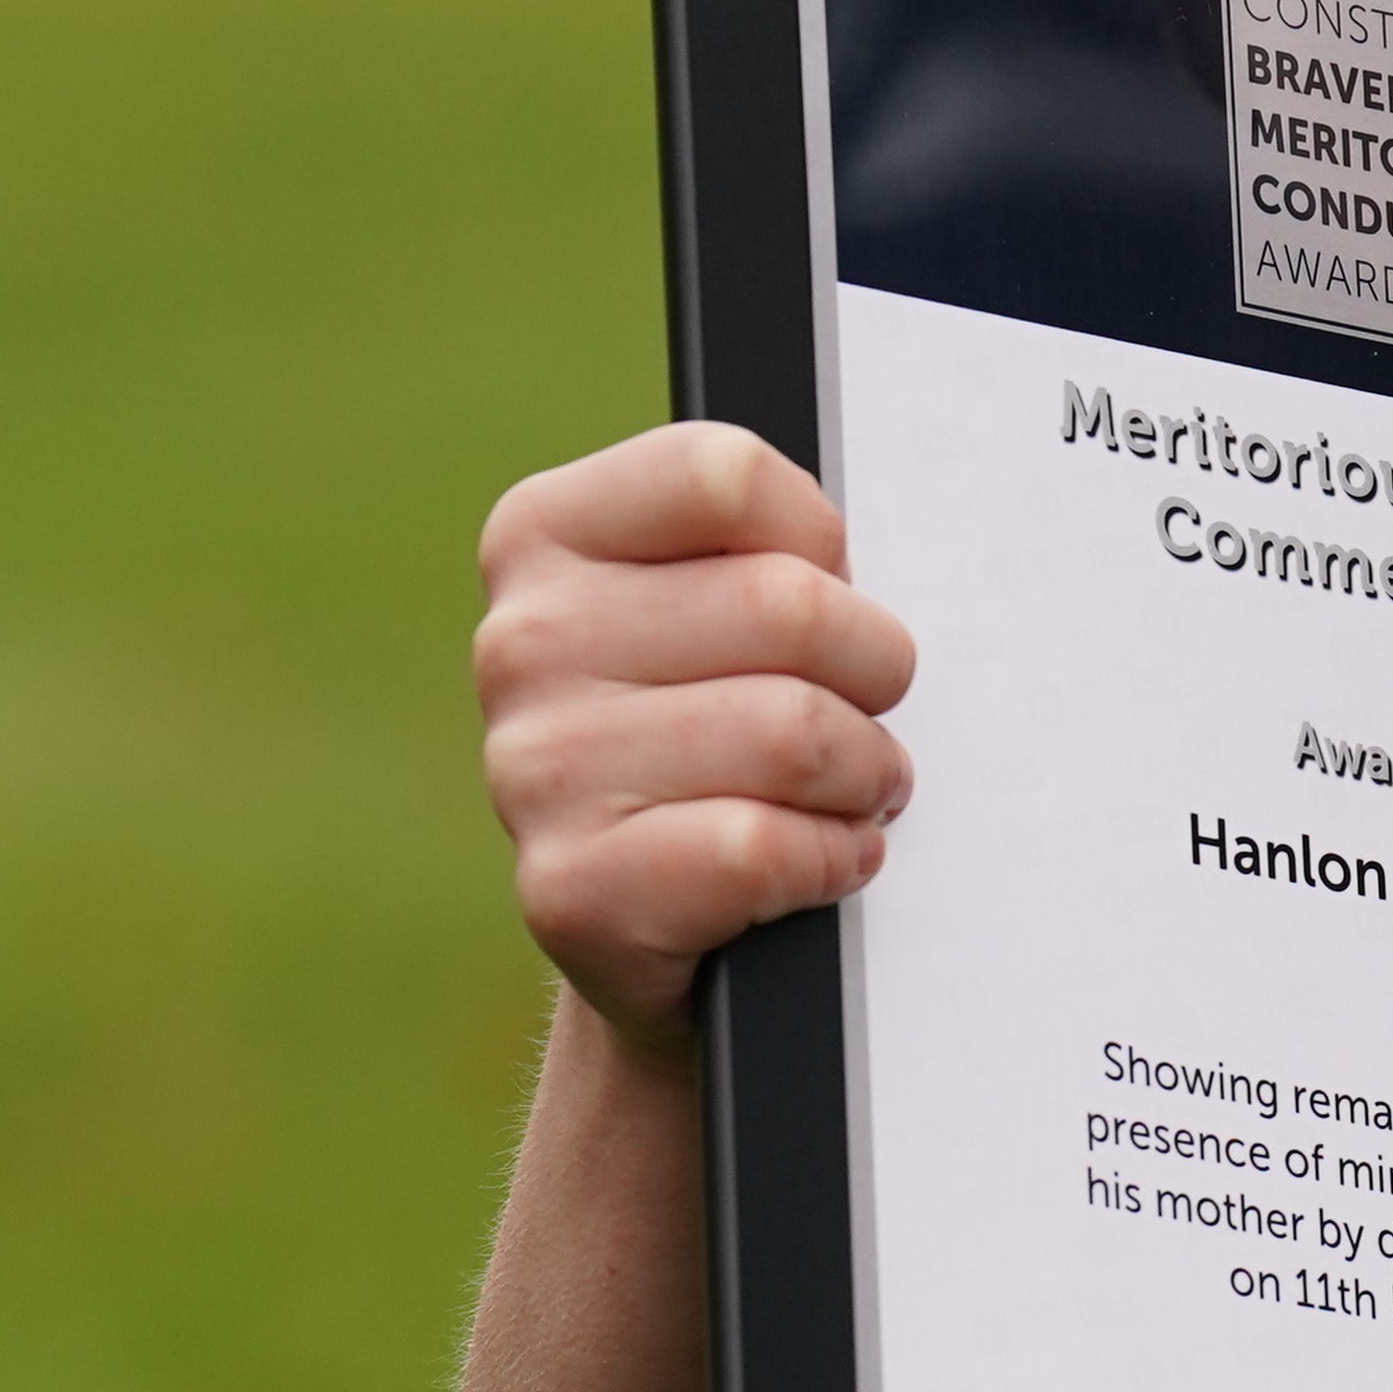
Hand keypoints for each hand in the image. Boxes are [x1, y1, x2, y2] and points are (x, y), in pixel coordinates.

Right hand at [473, 423, 917, 1047]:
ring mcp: (534, 769)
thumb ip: (766, 547)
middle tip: (864, 710)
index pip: (725, 475)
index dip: (818, 538)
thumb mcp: (720, 602)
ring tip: (848, 789)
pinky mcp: (573, 889)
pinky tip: (819, 858)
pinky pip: (761, 848)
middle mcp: (521, 643)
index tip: (823, 589)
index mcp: (546, 536)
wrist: (654, 916)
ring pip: (790, 732)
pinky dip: (830, 858)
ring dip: (863, 773)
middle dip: (871, 669)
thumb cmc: (716, 729)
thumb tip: (861, 550)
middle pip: (785, 606)